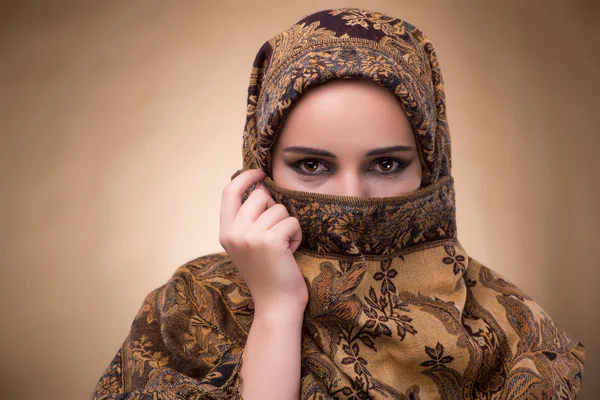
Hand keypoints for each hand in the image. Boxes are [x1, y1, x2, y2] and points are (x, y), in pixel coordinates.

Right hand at [219, 169, 307, 315]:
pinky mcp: (270, 241)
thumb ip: (248, 219)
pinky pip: (292, 221)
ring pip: (279, 209)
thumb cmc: (268, 274)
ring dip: (287, 226)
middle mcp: (234, 232)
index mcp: (225, 232)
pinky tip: (289, 253)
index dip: (246, 177)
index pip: (229, 192)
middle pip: (260, 195)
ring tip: (282, 248)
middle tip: (276, 234)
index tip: (260, 173)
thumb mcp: (248, 245)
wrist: (276, 305)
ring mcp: (250, 236)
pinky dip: (296, 235)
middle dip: (275, 209)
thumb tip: (261, 186)